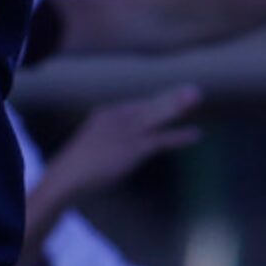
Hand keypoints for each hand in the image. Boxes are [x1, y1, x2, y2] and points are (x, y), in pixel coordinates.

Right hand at [50, 86, 202, 197]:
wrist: (67, 176)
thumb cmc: (73, 169)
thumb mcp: (88, 150)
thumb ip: (102, 144)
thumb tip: (111, 153)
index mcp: (105, 115)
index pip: (136, 106)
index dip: (156, 103)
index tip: (172, 96)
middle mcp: (118, 118)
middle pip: (150, 105)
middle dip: (172, 97)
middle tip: (192, 89)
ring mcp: (127, 131)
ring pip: (158, 114)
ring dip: (179, 105)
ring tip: (198, 96)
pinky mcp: (135, 147)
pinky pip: (162, 139)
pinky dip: (180, 136)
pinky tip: (196, 134)